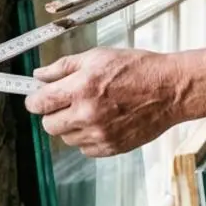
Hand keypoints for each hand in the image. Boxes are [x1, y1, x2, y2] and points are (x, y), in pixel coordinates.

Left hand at [24, 47, 183, 157]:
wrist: (170, 90)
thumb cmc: (139, 69)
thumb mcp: (99, 56)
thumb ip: (64, 67)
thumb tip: (40, 75)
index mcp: (82, 88)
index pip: (40, 103)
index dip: (34, 100)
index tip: (36, 100)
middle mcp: (88, 114)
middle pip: (48, 125)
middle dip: (53, 113)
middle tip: (66, 103)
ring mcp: (99, 134)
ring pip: (66, 138)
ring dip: (71, 126)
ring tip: (91, 110)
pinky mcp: (111, 148)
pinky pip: (85, 148)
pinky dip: (88, 137)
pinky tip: (102, 121)